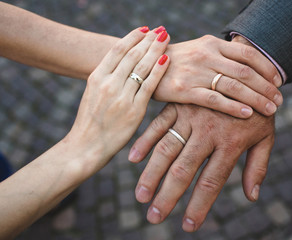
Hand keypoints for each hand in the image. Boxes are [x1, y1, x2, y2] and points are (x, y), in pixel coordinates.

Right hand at [67, 27, 169, 170]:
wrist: (86, 146)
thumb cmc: (90, 121)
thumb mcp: (92, 94)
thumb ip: (106, 78)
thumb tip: (121, 65)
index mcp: (96, 77)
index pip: (117, 50)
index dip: (133, 37)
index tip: (145, 29)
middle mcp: (108, 83)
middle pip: (132, 54)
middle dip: (148, 40)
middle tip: (161, 30)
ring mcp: (122, 96)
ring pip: (142, 66)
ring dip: (156, 50)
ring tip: (166, 39)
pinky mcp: (135, 110)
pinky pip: (150, 85)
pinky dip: (159, 70)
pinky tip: (167, 59)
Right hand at [129, 103, 274, 231]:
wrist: (249, 70)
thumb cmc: (258, 109)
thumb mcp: (266, 136)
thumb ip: (258, 165)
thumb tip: (251, 196)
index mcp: (230, 143)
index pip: (211, 182)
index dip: (199, 206)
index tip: (188, 225)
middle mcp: (207, 132)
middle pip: (184, 170)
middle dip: (168, 196)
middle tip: (154, 217)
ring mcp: (191, 116)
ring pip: (167, 149)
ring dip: (152, 174)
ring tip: (141, 196)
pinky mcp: (180, 105)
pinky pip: (158, 124)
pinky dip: (145, 141)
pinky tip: (133, 159)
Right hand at [152, 35, 282, 117]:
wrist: (142, 65)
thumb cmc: (176, 62)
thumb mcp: (199, 51)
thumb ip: (221, 57)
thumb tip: (248, 67)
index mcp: (212, 44)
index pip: (248, 54)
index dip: (267, 68)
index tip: (278, 82)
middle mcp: (207, 55)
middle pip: (246, 72)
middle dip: (267, 87)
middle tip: (279, 101)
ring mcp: (196, 72)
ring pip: (234, 86)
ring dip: (256, 98)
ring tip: (271, 110)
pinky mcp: (185, 90)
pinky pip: (215, 99)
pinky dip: (233, 107)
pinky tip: (247, 114)